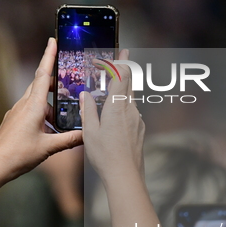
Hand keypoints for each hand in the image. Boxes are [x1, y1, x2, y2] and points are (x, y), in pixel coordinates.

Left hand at [0, 38, 82, 225]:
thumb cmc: (18, 155)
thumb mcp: (48, 148)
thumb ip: (69, 140)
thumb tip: (88, 135)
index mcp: (33, 106)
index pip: (43, 75)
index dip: (48, 56)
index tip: (52, 40)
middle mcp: (23, 105)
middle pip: (40, 84)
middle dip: (53, 78)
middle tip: (68, 74)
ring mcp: (16, 112)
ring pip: (37, 99)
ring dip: (51, 102)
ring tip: (64, 112)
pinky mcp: (14, 121)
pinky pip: (31, 110)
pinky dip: (43, 113)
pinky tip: (50, 127)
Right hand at [81, 50, 160, 226]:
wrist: (125, 175)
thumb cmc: (105, 154)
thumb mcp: (90, 131)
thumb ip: (88, 110)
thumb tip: (85, 95)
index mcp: (117, 106)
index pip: (122, 76)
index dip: (121, 61)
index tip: (122, 51)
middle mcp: (130, 110)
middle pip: (130, 84)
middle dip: (124, 71)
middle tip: (119, 62)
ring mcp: (137, 120)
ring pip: (130, 99)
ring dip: (122, 91)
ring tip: (111, 91)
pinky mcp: (139, 130)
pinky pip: (131, 112)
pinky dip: (124, 106)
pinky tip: (114, 115)